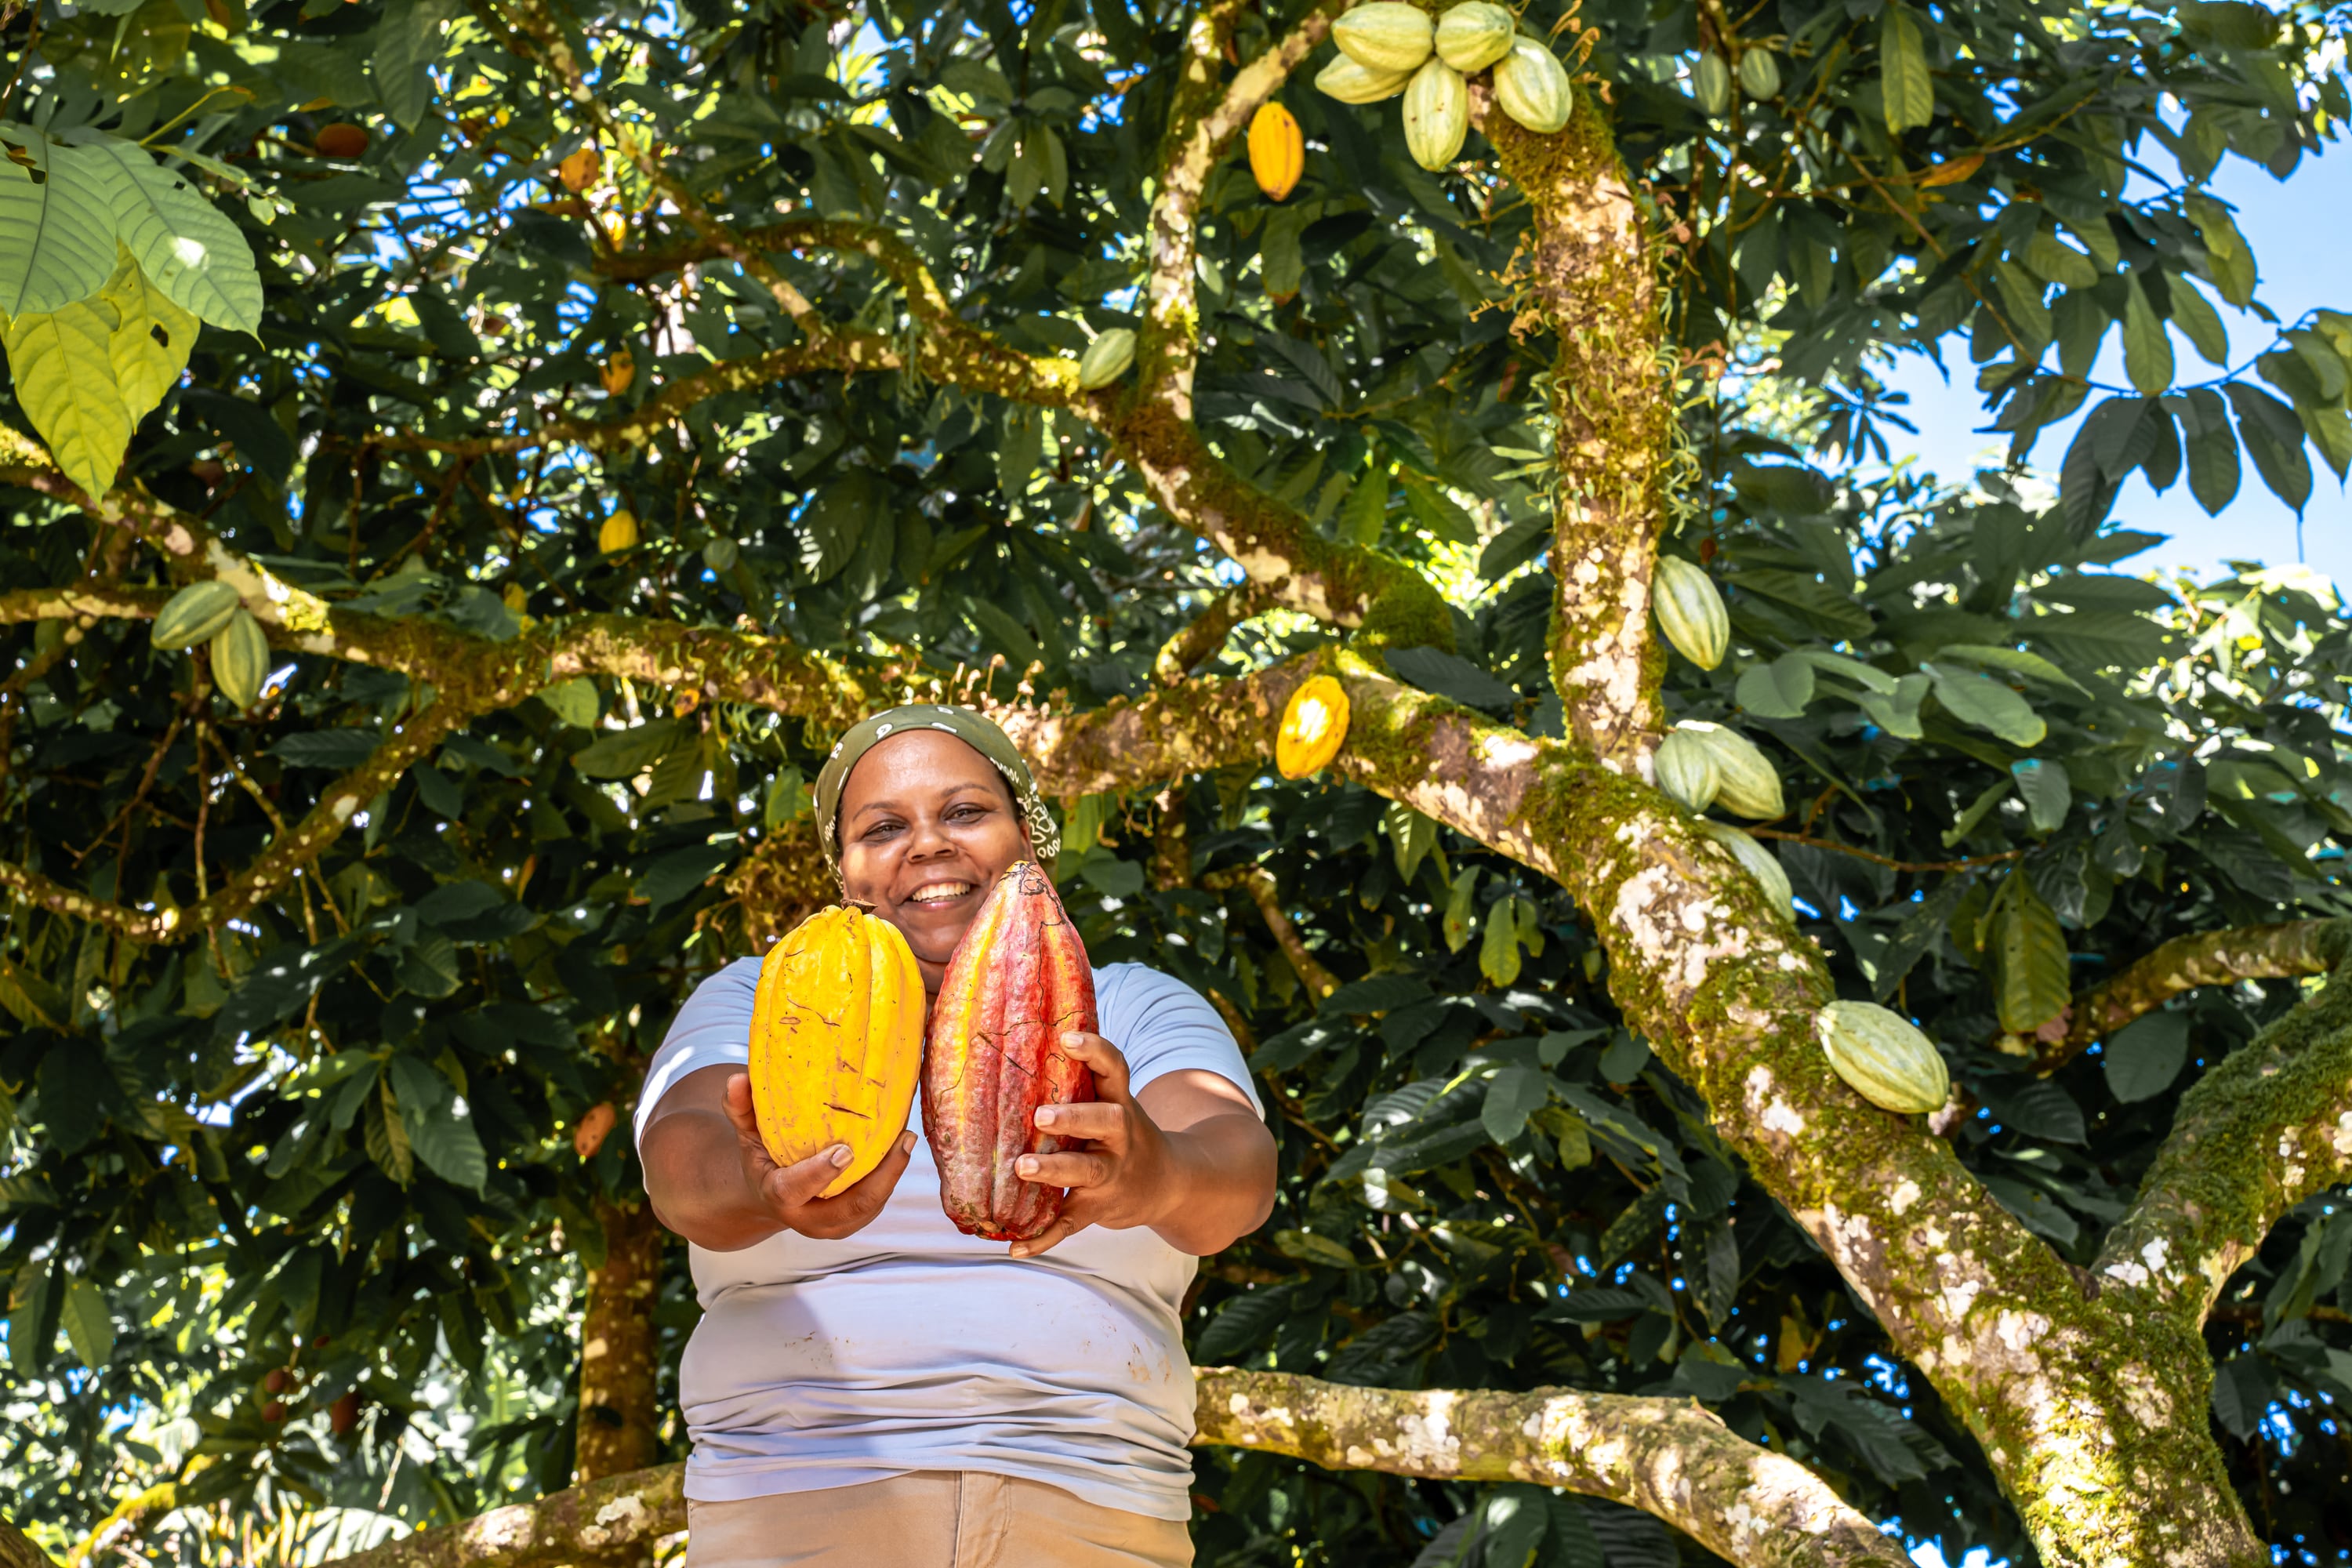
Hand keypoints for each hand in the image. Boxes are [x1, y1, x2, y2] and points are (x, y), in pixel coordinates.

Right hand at [721, 1072, 914, 1240]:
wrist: (771, 1195)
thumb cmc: (763, 1157)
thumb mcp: (748, 1132)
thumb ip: (741, 1107)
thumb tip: (737, 1078)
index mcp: (776, 1195)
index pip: (794, 1190)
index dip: (819, 1173)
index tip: (845, 1151)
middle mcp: (807, 1218)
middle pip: (849, 1206)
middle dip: (880, 1177)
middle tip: (903, 1139)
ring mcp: (833, 1224)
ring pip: (869, 1207)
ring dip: (893, 1175)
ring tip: (907, 1138)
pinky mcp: (853, 1220)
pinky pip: (876, 1203)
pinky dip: (891, 1177)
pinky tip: (903, 1146)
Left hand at [1008, 1031, 1175, 1257]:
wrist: (1171, 1184)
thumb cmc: (1123, 1132)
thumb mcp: (1113, 1101)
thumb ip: (1080, 1078)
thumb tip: (1027, 1033)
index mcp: (1121, 1103)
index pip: (1115, 1069)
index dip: (1095, 1051)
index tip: (1067, 1037)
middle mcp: (1121, 1137)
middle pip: (1107, 1121)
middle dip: (1075, 1118)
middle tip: (1041, 1115)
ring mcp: (1112, 1175)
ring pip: (1088, 1171)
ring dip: (1056, 1171)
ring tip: (1022, 1169)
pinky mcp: (1099, 1209)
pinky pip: (1071, 1225)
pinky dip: (1043, 1238)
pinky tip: (1015, 1247)